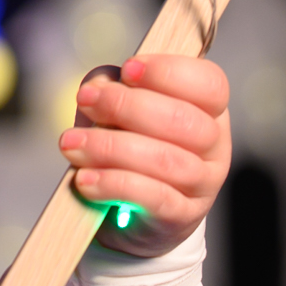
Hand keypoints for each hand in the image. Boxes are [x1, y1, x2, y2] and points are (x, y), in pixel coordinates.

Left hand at [58, 55, 230, 255]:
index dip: (170, 72)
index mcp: (209, 111)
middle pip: (184, 120)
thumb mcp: (119, 112)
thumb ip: (111, 88)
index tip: (128, 68)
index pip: (210, 84)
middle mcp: (214, 146)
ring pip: (165, 160)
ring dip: (110, 147)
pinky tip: (85, 179)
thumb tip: (98, 87)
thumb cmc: (127, 150)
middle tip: (85, 100)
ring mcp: (202, 185)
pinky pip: (153, 197)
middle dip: (126, 106)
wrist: (131, 216)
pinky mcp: (181, 216)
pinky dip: (114, 184)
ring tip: (71, 145)